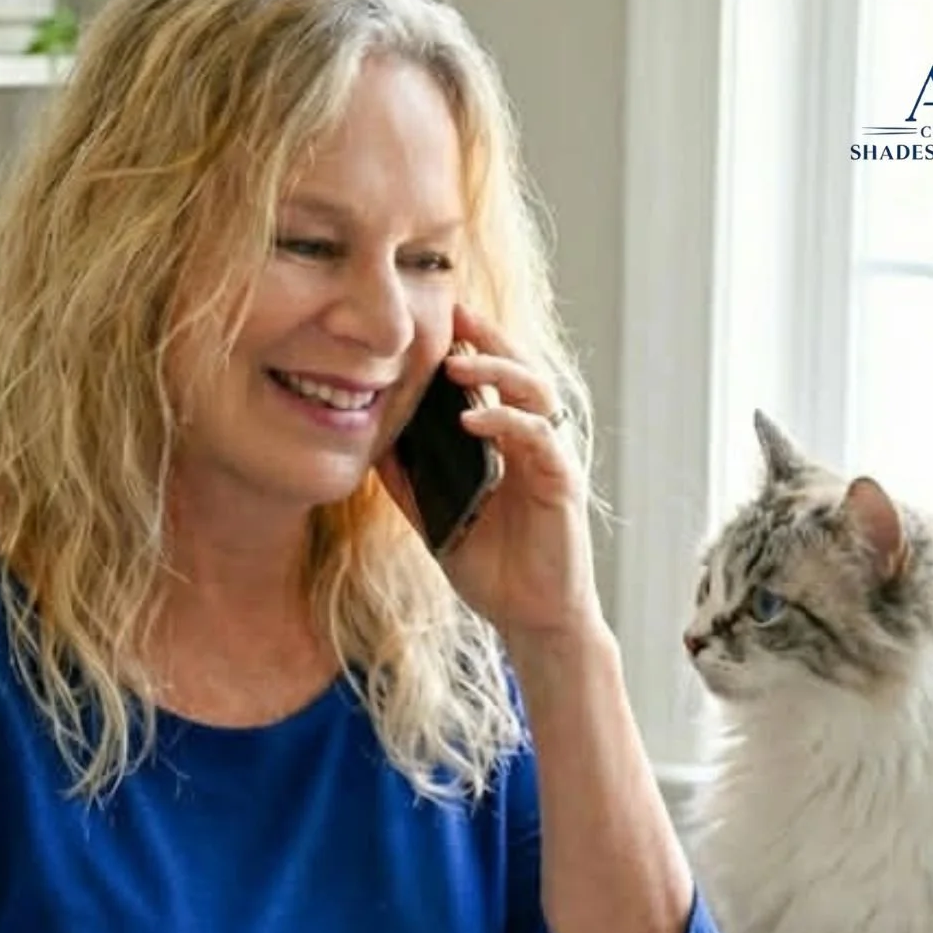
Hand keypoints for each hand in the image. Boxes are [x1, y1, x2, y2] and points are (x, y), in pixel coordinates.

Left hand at [377, 305, 601, 648]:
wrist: (531, 618)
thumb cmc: (492, 568)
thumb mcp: (435, 519)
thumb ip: (410, 482)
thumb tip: (370, 447)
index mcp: (506, 444)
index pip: (493, 380)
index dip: (472, 346)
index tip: (437, 318)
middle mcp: (533, 442)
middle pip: (519, 370)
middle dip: (488, 338)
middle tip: (451, 314)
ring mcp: (550, 459)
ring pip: (535, 393)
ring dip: (497, 371)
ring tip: (455, 361)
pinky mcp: (562, 483)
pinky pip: (539, 439)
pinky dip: (508, 422)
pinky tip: (473, 418)